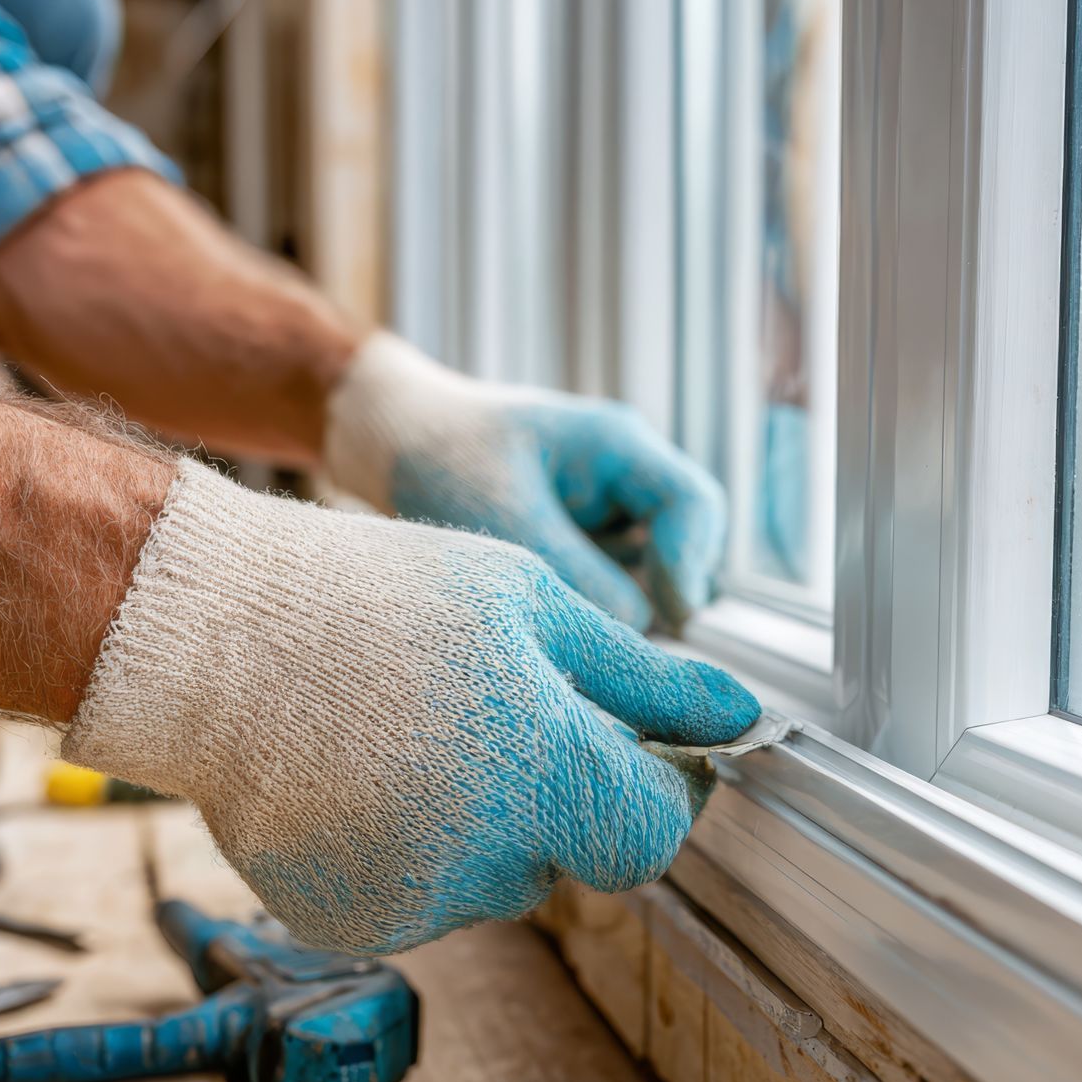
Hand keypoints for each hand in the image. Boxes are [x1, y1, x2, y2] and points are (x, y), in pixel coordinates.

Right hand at [63, 462, 759, 954]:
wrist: (208, 640)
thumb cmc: (376, 597)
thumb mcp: (529, 603)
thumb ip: (644, 678)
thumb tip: (739, 719)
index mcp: (549, 773)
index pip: (656, 829)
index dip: (663, 786)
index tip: (642, 742)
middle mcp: (489, 859)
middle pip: (575, 853)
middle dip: (564, 793)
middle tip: (500, 710)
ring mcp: (415, 901)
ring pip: (499, 874)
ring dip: (489, 819)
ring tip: (415, 730)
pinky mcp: (354, 924)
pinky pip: (424, 893)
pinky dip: (416, 845)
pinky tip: (366, 774)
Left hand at [322, 333, 725, 629]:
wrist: (387, 441)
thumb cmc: (438, 459)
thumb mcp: (506, 522)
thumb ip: (579, 576)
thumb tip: (643, 629)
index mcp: (617, 445)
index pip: (694, 505)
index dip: (689, 566)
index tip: (668, 618)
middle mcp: (627, 474)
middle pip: (688, 544)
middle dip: (664, 592)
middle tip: (623, 641)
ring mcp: (609, 508)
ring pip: (654, 573)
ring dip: (625, 603)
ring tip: (567, 620)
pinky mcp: (586, 540)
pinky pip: (617, 585)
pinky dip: (597, 606)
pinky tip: (552, 614)